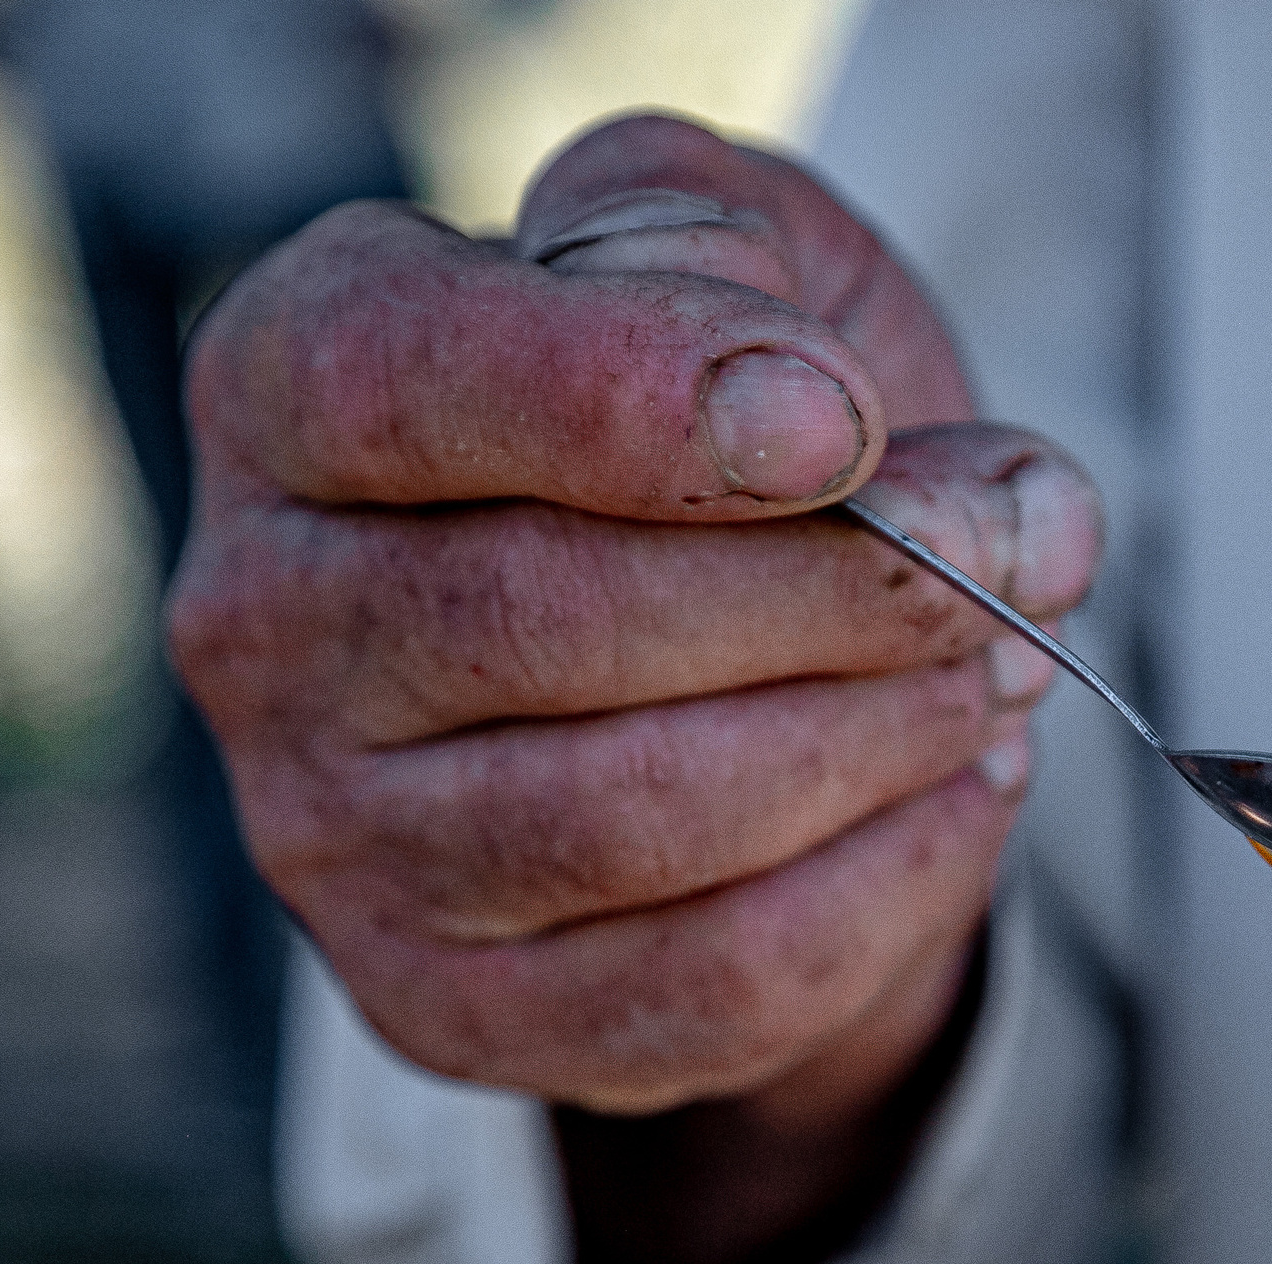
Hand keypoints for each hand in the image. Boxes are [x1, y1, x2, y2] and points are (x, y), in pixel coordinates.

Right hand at [171, 115, 1100, 1263]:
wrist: (710, 653)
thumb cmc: (712, 421)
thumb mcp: (731, 253)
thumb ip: (759, 258)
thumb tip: (903, 463)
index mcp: (291, 383)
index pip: (407, 380)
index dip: (639, 396)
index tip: (845, 418)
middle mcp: (267, 620)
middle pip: (547, 617)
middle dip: (836, 590)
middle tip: (1004, 554)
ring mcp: (333, 838)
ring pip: (636, 818)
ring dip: (875, 740)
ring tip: (991, 670)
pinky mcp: (449, 1003)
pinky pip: (706, 985)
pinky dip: (883, 891)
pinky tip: (960, 795)